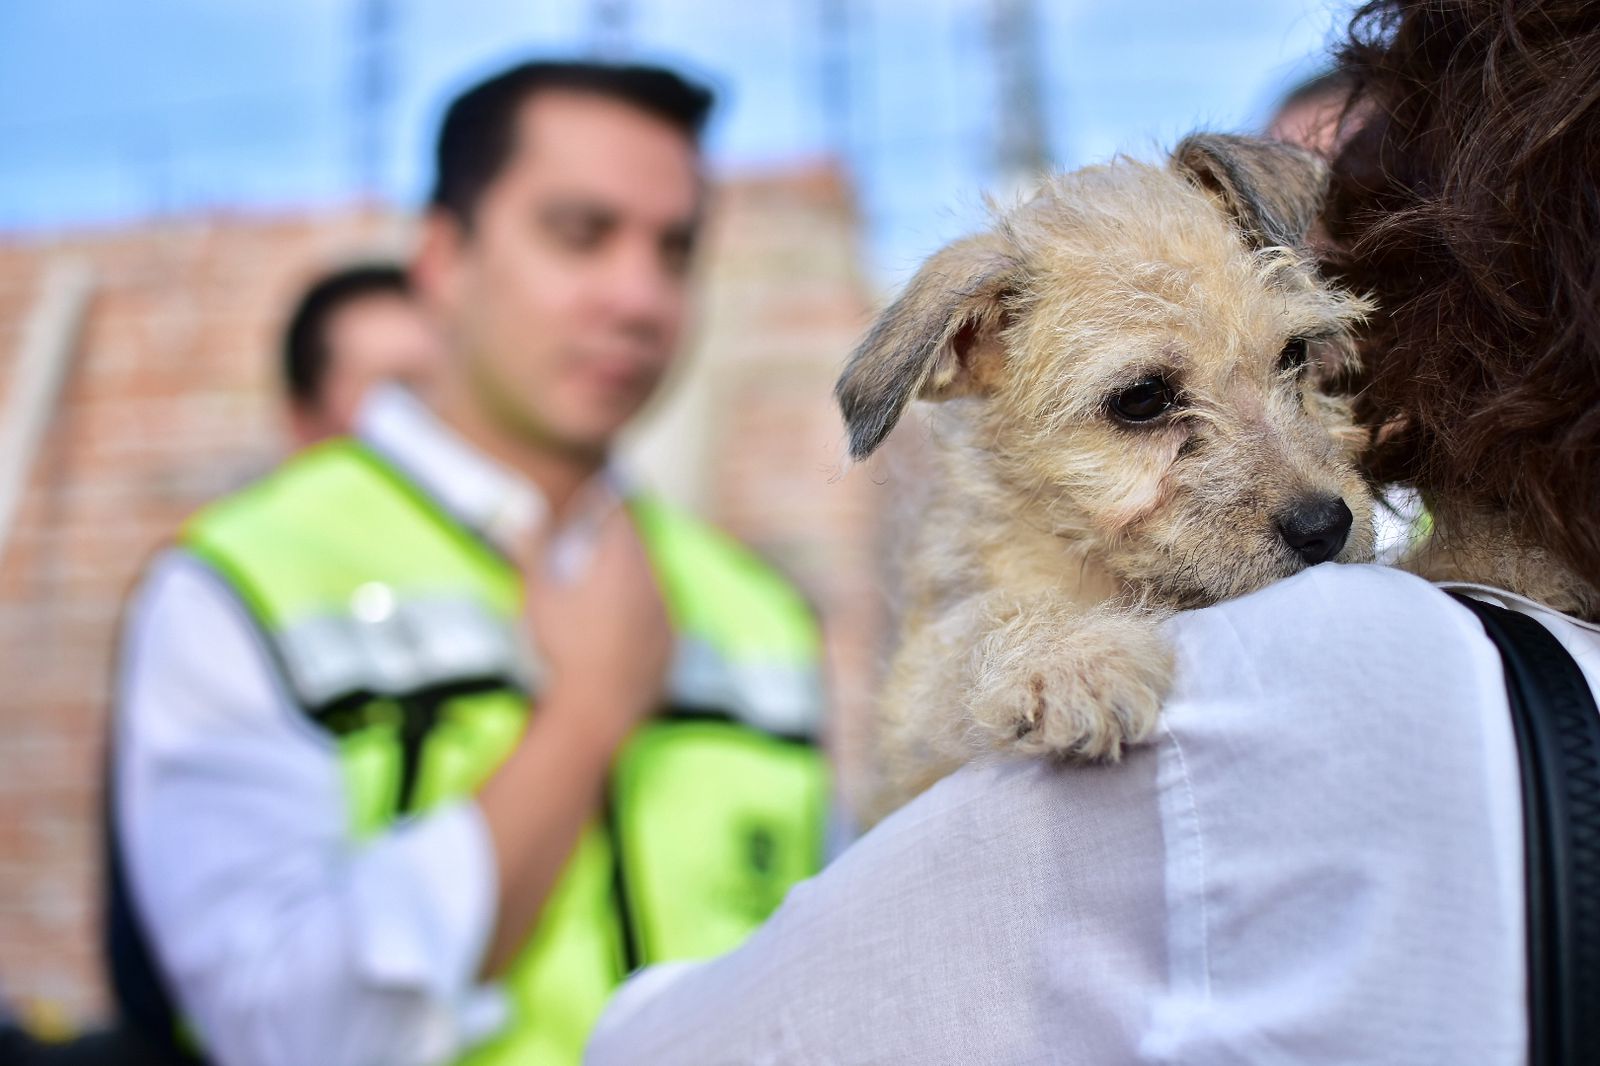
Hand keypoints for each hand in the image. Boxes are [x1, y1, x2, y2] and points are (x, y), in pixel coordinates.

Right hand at [523, 504, 672, 746]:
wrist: (598, 711)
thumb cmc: (563, 650)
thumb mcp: (539, 597)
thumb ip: (533, 552)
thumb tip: (522, 517)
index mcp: (620, 562)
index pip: (620, 515)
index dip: (609, 502)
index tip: (602, 493)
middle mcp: (651, 582)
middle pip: (639, 546)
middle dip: (621, 537)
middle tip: (604, 532)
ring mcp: (665, 615)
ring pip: (653, 580)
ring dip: (634, 574)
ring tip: (609, 580)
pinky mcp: (671, 645)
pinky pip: (661, 615)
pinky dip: (644, 610)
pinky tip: (624, 622)